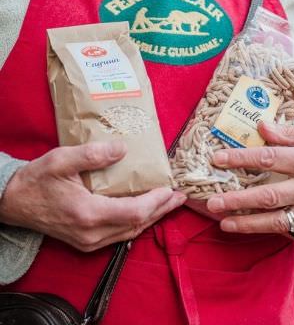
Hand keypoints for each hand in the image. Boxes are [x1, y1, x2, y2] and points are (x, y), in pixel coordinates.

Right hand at [0, 142, 185, 251]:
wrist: (13, 203)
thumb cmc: (37, 180)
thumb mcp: (62, 160)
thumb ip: (93, 154)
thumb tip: (122, 149)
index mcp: (88, 214)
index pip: (135, 212)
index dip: (157, 202)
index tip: (171, 188)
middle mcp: (92, 233)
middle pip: (138, 224)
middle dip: (162, 210)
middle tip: (180, 196)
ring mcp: (89, 241)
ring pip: (131, 231)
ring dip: (153, 217)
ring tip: (170, 203)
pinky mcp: (87, 242)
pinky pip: (121, 234)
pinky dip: (138, 222)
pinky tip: (146, 212)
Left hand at [206, 122, 293, 234]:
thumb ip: (289, 134)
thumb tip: (260, 127)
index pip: (269, 158)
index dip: (240, 159)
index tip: (217, 159)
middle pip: (268, 195)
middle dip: (237, 200)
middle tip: (212, 202)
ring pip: (278, 220)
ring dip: (248, 223)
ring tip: (224, 224)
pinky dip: (274, 226)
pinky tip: (255, 225)